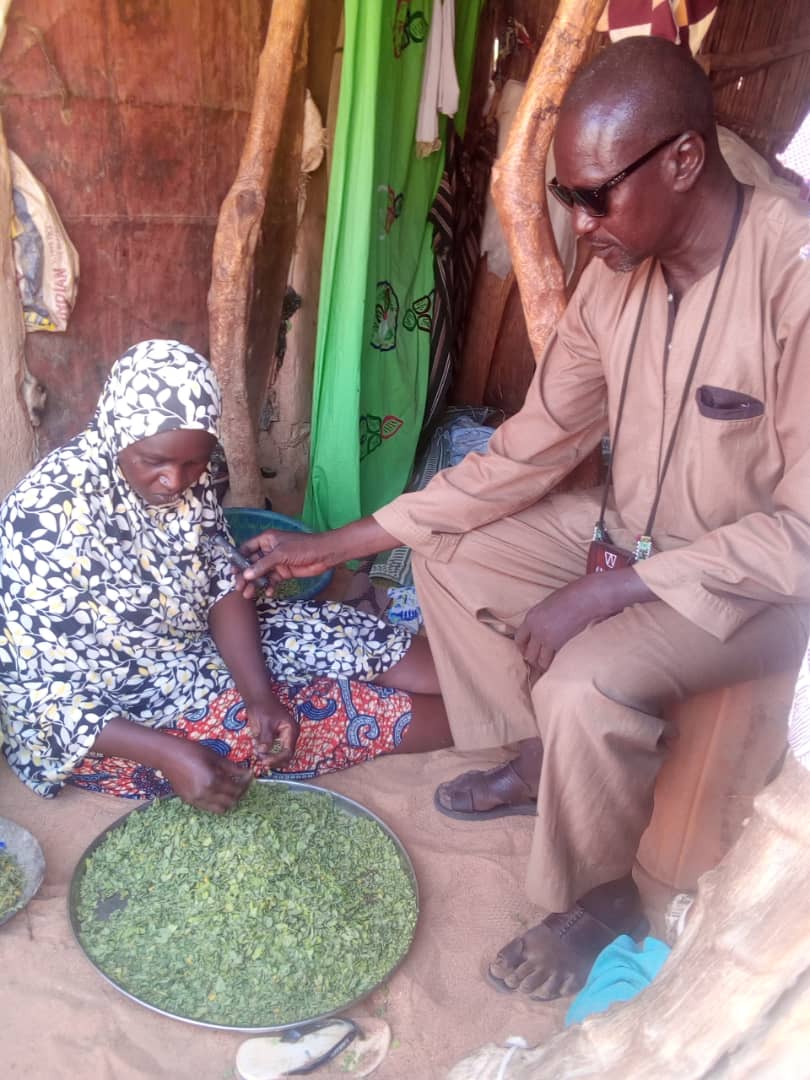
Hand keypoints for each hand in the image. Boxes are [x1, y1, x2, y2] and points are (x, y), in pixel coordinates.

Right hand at [160, 739, 252, 812]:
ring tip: (230, 788)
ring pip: (220, 809)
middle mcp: (204, 794)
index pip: (236, 789)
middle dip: (239, 793)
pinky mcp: (189, 801)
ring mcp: (195, 800)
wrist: (167, 755)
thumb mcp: (214, 756)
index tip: (249, 776)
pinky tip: (217, 790)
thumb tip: (246, 773)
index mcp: (212, 781)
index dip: (245, 783)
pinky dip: (216, 802)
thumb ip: (231, 767)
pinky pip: (208, 807)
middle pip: (230, 802)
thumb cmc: (191, 751)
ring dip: (228, 800)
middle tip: (242, 782)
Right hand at [236, 529, 334, 598]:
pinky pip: (272, 580)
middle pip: (252, 563)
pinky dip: (269, 586)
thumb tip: (246, 574)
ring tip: (248, 595)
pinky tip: (268, 592)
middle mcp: (269, 550)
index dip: (238, 559)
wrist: (324, 555)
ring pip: (261, 573)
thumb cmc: (303, 547)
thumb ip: (263, 565)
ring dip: (254, 584)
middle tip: (238, 587)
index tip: (232, 571)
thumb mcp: (280, 554)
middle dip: (245, 575)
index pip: (247, 548)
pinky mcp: (284, 571)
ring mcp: (277, 562)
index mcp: (266, 539)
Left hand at [245, 695, 298, 768]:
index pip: (288, 752)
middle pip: (285, 756)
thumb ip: (265, 738)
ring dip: (267, 756)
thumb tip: (263, 752)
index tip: (264, 762)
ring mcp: (283, 738)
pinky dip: (264, 752)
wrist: (257, 698)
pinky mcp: (275, 739)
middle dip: (272, 759)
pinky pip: (272, 751)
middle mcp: (289, 736)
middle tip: (259, 759)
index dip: (277, 759)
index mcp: (291, 730)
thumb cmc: (263, 707)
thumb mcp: (264, 722)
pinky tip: (256, 744)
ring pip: (278, 756)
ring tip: (256, 749)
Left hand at [515, 569, 651, 676]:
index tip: (527, 650)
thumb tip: (540, 631)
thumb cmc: (571, 597)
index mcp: (531, 618)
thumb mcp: (547, 605)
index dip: (523, 647)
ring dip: (544, 664)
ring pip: (539, 661)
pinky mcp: (560, 646)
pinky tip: (559, 664)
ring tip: (550, 665)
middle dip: (533, 658)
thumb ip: (540, 619)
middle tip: (539, 661)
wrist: (585, 599)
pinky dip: (555, 665)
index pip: (519, 639)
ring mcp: (548, 640)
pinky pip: (553, 661)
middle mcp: (536, 630)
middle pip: (528, 653)